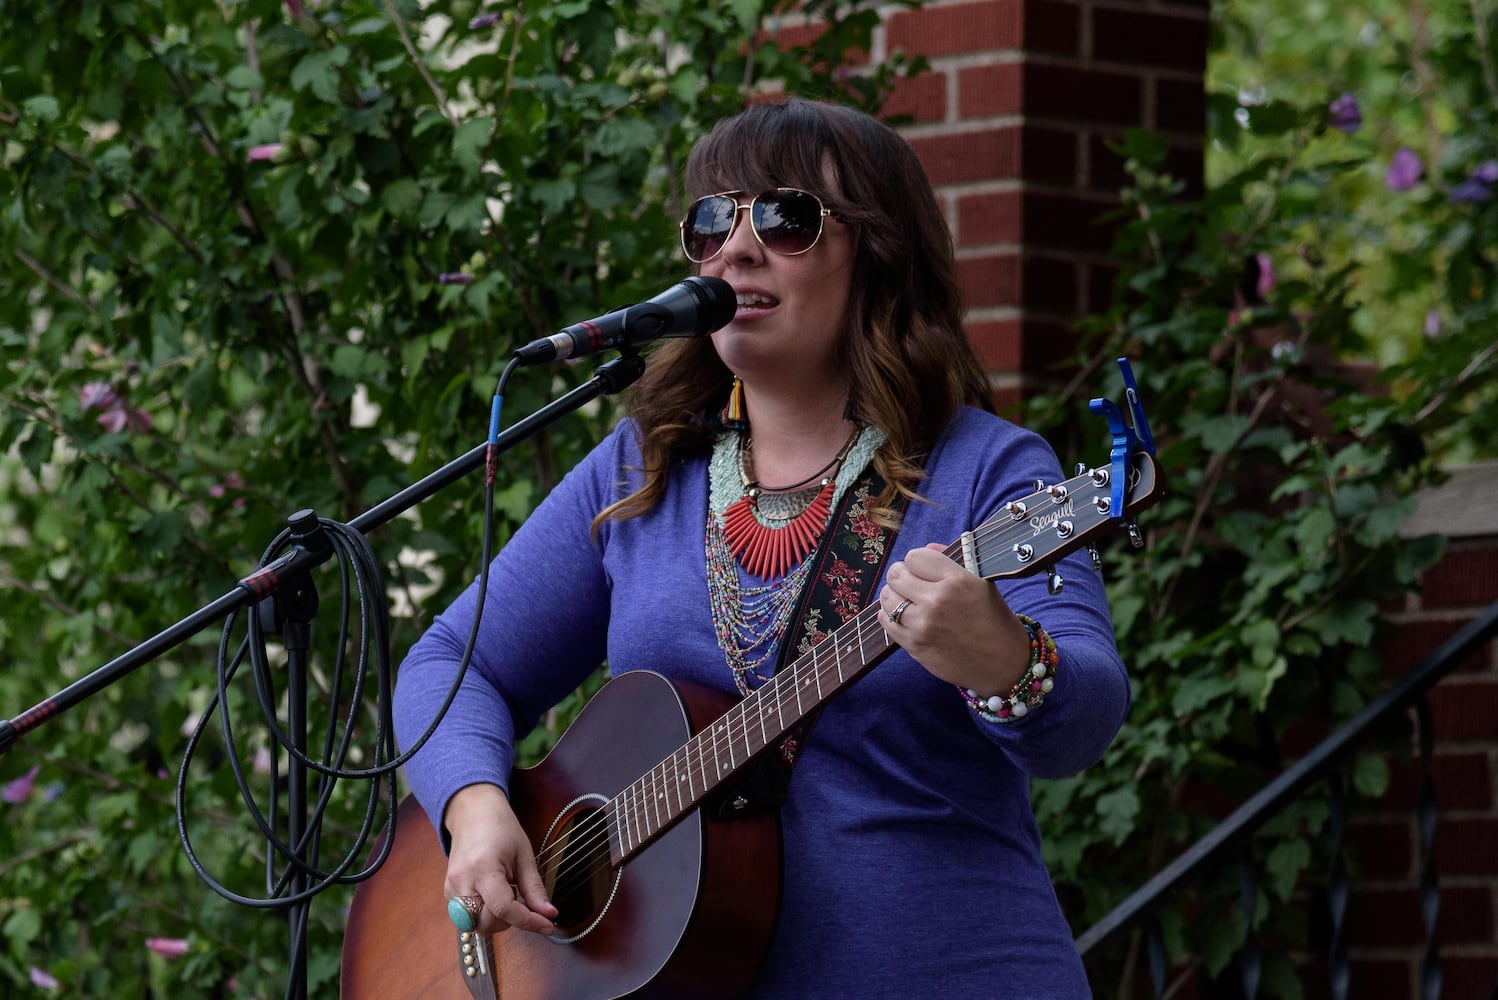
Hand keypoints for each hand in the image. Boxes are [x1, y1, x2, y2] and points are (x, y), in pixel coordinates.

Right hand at [443, 783, 558, 935]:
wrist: (473, 814)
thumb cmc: (500, 828)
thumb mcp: (524, 855)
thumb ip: (534, 889)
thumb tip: (548, 914)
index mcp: (482, 869)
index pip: (503, 909)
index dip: (528, 921)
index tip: (547, 925)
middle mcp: (462, 882)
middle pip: (486, 923)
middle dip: (510, 921)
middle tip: (524, 902)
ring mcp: (451, 889)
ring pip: (475, 925)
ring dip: (496, 919)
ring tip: (508, 895)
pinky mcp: (448, 893)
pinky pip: (467, 917)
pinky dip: (485, 914)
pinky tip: (495, 896)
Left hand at [879, 542, 1031, 695]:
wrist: (1003, 664)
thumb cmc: (994, 621)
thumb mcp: (981, 584)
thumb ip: (950, 563)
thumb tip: (927, 548)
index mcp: (957, 580)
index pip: (914, 557)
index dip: (916, 562)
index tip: (922, 570)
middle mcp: (937, 600)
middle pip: (896, 575)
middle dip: (901, 576)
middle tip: (909, 583)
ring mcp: (923, 624)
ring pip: (887, 597)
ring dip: (894, 596)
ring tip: (906, 600)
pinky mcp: (914, 645)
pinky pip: (886, 622)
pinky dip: (890, 616)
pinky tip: (903, 616)